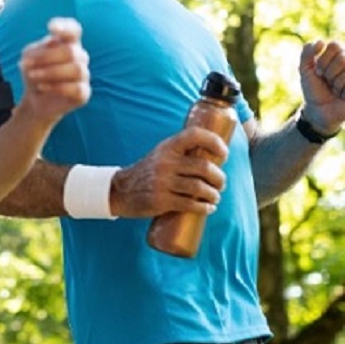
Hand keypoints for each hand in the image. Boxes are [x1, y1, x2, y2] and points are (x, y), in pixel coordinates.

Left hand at [18, 17, 90, 123]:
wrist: (35, 100)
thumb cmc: (35, 72)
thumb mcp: (28, 58)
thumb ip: (34, 52)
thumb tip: (39, 56)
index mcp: (68, 43)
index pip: (73, 30)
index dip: (65, 27)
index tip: (50, 27)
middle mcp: (79, 56)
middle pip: (70, 51)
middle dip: (46, 57)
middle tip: (26, 65)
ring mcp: (84, 75)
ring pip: (76, 69)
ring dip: (50, 72)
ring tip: (32, 76)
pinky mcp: (84, 93)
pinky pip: (77, 88)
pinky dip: (57, 87)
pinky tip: (42, 87)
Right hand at [109, 127, 228, 217]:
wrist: (120, 190)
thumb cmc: (148, 172)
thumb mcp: (161, 155)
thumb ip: (182, 153)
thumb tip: (215, 157)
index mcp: (167, 147)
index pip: (194, 135)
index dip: (214, 142)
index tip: (224, 154)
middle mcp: (165, 162)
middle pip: (203, 167)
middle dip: (219, 178)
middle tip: (221, 184)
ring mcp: (162, 182)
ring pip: (199, 188)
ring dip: (213, 194)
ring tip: (215, 197)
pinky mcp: (161, 201)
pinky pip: (190, 204)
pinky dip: (204, 207)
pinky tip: (208, 208)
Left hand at [300, 40, 344, 134]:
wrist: (318, 110)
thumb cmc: (313, 89)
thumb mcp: (305, 70)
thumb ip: (307, 53)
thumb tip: (321, 42)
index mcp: (338, 55)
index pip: (334, 45)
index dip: (323, 59)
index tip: (318, 72)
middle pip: (342, 57)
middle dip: (329, 72)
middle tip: (326, 81)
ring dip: (336, 82)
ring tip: (335, 88)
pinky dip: (342, 88)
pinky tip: (341, 94)